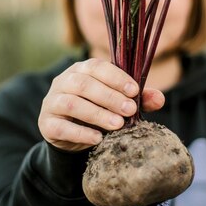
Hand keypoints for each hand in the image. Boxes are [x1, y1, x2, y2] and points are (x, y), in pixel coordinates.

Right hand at [39, 58, 164, 151]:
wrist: (70, 135)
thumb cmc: (97, 111)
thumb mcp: (117, 104)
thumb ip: (136, 99)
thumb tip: (159, 98)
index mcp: (81, 70)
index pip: (96, 67)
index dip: (116, 77)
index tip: (135, 91)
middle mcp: (63, 82)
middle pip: (83, 84)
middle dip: (109, 97)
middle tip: (130, 110)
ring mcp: (52, 102)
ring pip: (71, 104)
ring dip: (96, 114)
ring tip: (117, 125)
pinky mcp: (46, 124)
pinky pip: (61, 127)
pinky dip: (80, 133)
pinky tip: (97, 139)